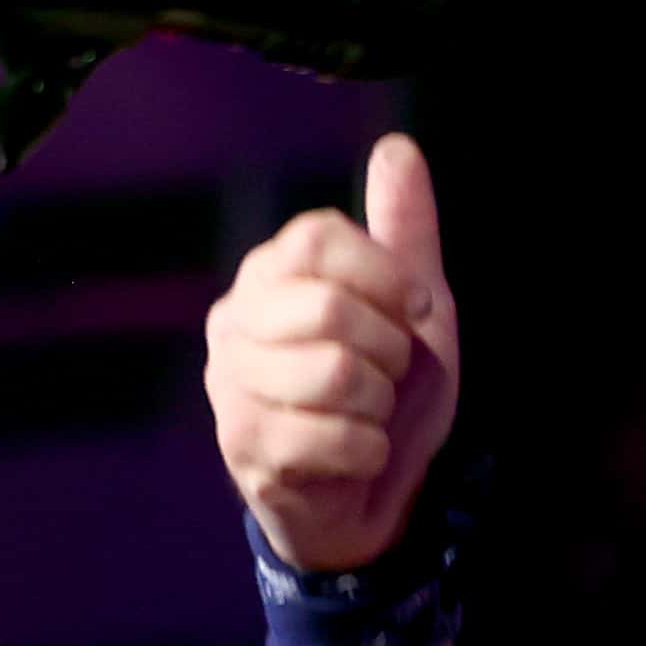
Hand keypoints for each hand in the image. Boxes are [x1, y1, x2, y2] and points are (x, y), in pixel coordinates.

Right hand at [206, 132, 461, 571]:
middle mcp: (234, 322)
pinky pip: (335, 438)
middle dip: (390, 352)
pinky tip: (356, 456)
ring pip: (337, 374)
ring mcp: (230, 387)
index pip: (316, 237)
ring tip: (368, 416)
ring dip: (381, 405)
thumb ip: (403, 232)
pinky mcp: (245, 448)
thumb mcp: (410, 310)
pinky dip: (370, 451)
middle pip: (330, 307)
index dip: (384, 274)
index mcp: (269, 276)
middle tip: (390, 378)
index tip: (415, 313)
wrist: (373, 498)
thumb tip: (398, 147)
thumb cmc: (387, 396)